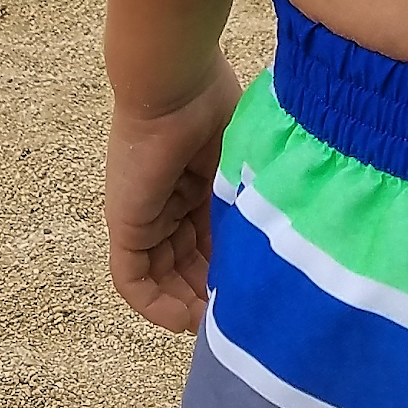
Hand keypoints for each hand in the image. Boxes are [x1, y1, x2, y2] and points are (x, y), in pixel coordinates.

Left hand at [105, 57, 242, 332]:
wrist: (178, 82)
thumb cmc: (217, 102)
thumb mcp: (244, 161)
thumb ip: (253, 196)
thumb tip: (281, 240)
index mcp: (195, 184)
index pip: (209, 240)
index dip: (229, 268)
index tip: (254, 289)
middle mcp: (167, 204)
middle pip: (184, 263)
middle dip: (210, 293)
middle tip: (239, 318)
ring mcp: (144, 215)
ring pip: (161, 277)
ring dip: (187, 304)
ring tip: (217, 325)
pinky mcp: (125, 224)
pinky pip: (132, 280)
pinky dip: (157, 305)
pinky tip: (187, 320)